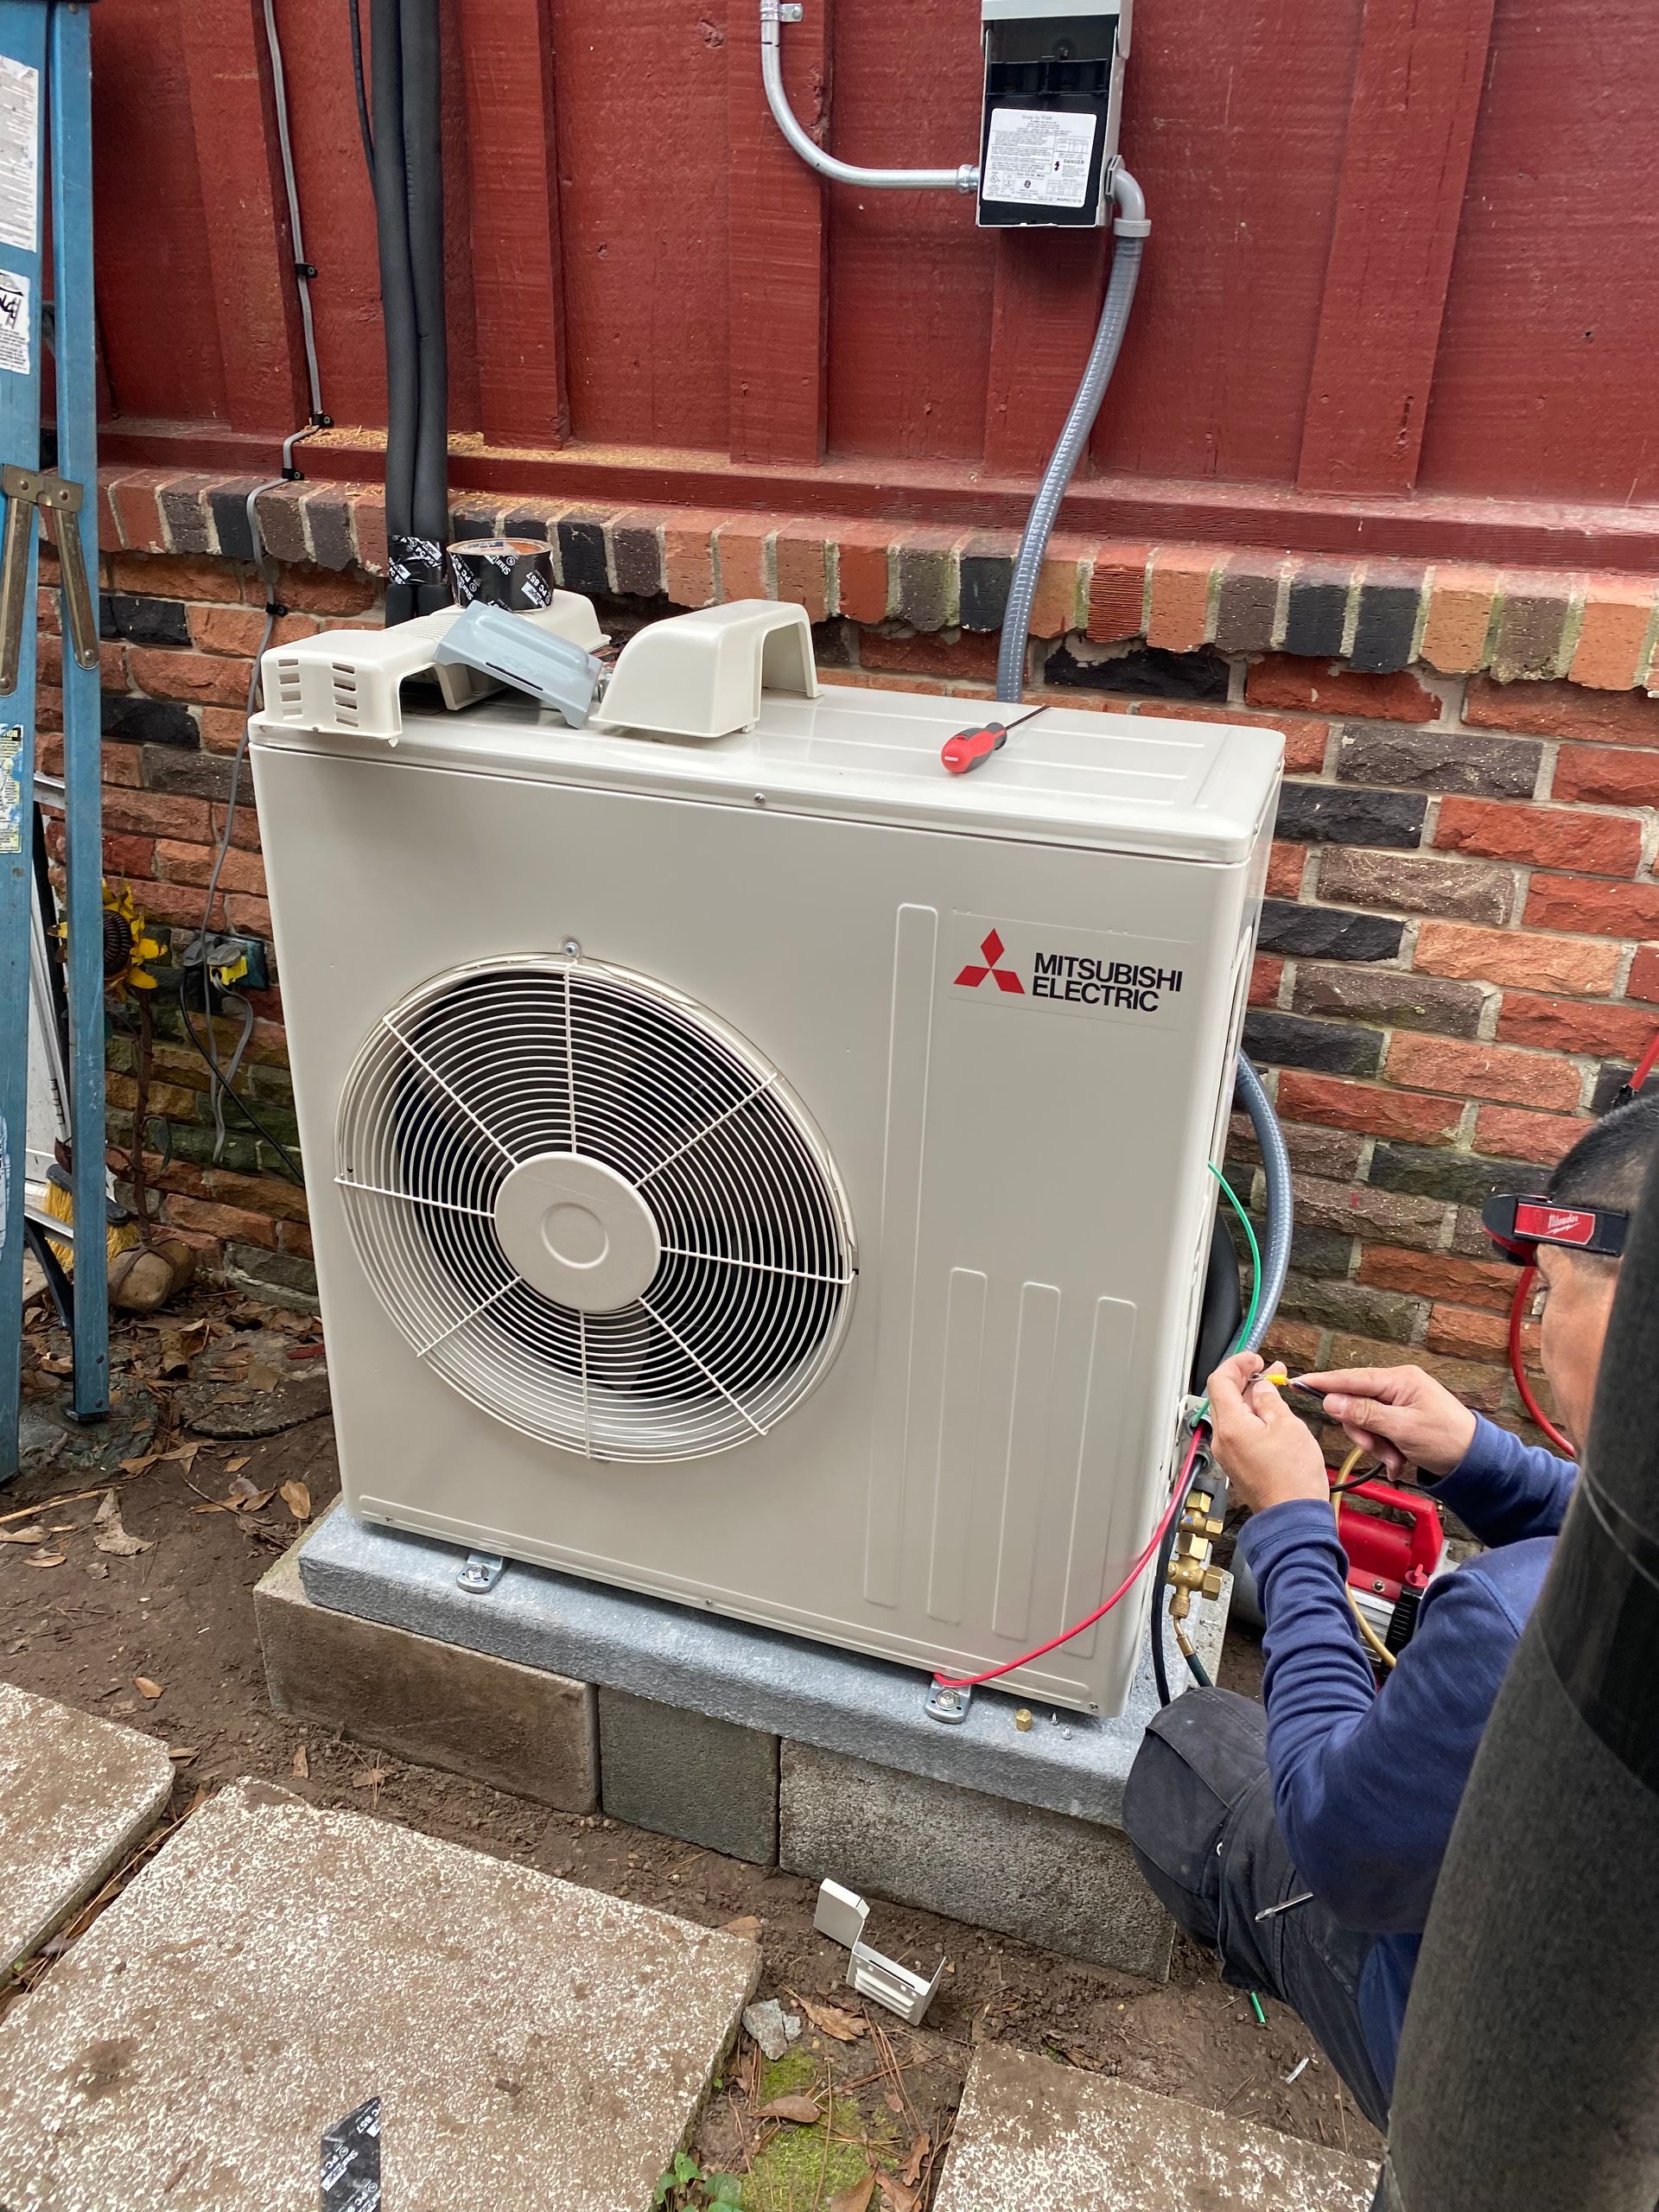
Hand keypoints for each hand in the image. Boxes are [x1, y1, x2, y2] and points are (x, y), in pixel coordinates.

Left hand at [1206, 1351, 1331, 1513]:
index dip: (1237, 1363)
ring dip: (1252, 1397)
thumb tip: (1260, 1387)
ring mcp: (1229, 1453)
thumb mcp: (1287, 1426)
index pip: (1220, 1381)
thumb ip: (1269, 1400)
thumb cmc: (1293, 1478)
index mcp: (1230, 1426)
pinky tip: (1272, 1413)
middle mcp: (1223, 1440)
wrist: (1294, 1517)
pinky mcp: (1239, 1464)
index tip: (1254, 1357)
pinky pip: (1240, 1432)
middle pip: (1225, 1397)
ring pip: (1234, 1414)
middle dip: (1246, 1378)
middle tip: (1270, 1368)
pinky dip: (1253, 1416)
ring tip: (1275, 1387)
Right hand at [1294, 1364, 1477, 1481]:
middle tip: (1376, 1449)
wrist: (1475, 1462)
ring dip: (1376, 1445)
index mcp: (1399, 1380)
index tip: (1297, 1383)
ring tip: (1395, 1460)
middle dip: (1363, 1432)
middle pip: (1355, 1404)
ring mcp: (1398, 1403)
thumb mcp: (1403, 1428)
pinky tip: (1398, 1461)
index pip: (1352, 1378)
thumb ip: (1365, 1413)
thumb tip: (1331, 1401)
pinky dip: (1385, 1449)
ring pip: (1365, 1421)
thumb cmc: (1446, 1439)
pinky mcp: (1400, 1419)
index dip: (1324, 1382)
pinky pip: (1378, 1431)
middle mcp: (1396, 1386)